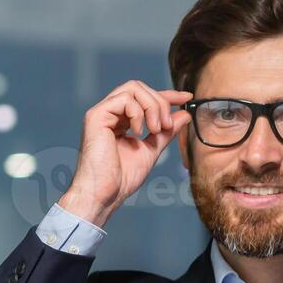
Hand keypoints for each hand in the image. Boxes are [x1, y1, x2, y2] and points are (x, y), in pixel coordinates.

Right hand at [58, 80, 191, 227]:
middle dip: (160, 102)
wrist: (104, 195)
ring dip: (152, 107)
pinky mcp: (96, 116)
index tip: (187, 98)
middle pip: (139, 87)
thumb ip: (165, 132)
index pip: (144, 98)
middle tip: (166, 125)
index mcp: (120, 121)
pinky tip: (138, 132)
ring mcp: (101, 113)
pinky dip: (138, 113)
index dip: (167, 95)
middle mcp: (109, 113)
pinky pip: (124, 99)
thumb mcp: (151, 150)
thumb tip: (184, 114)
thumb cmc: (121, 179)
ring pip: (133, 88)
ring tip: (155, 129)